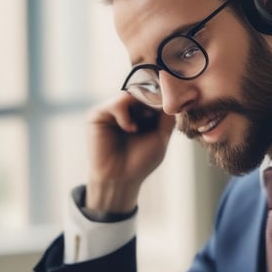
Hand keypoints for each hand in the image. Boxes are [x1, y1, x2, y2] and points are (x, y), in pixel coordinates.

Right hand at [86, 93, 174, 213]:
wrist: (120, 179)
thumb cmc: (140, 162)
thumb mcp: (161, 137)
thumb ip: (166, 116)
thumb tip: (173, 96)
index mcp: (140, 115)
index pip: (151, 96)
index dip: (162, 96)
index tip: (172, 99)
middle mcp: (125, 111)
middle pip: (140, 91)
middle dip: (151, 99)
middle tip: (158, 109)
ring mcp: (111, 112)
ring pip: (128, 94)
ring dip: (139, 106)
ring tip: (142, 125)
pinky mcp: (98, 116)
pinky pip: (115, 103)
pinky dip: (125, 114)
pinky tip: (130, 129)